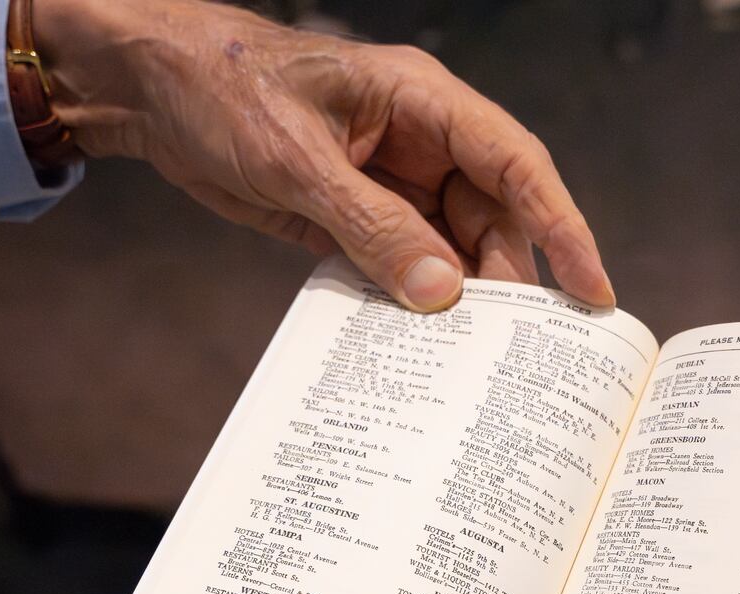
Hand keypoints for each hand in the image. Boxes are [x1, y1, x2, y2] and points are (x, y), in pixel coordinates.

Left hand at [34, 0, 613, 311]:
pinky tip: (411, 344)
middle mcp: (419, 142)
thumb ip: (372, 228)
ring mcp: (389, 182)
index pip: (515, 165)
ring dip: (455, 299)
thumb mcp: (297, 162)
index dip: (561, 227)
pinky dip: (408, 302)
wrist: (149, 90)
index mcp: (422, 102)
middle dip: (504, 280)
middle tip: (510, 350)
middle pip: (491, 218)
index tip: (590, 288)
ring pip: (450, 249)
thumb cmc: (223, 89)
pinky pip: (400, 264)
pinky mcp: (355, 216)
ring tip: (463, 358)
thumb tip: (441, 293)